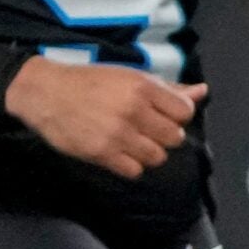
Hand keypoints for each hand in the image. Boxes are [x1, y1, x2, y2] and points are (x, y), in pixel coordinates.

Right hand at [5, 59, 205, 179]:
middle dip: (165, 135)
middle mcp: (134, 110)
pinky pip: (135, 171)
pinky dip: (132, 166)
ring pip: (157, 157)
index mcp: (143, 87)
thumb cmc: (91, 82)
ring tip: (134, 142)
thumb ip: (169, 89)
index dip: (178, 115)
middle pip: (174, 137)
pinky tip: (121, 153)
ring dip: (150, 152)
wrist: (46, 93)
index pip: (185, 111)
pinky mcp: (101, 154)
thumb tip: (203, 92)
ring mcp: (118, 134)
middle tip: (148, 130)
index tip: (164, 114)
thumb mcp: (131, 77)